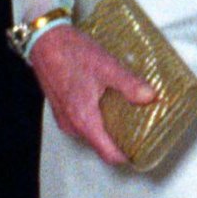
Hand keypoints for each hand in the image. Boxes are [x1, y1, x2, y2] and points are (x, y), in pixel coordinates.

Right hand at [28, 23, 157, 165]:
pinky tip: (110, 100)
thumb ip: (130, 85)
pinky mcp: (62, 109)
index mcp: (84, 120)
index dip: (128, 156)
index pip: (108, 154)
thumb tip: (151, 97)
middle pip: (102, 145)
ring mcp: (65, 118)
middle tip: (144, 125)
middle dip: (123, 139)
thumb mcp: (108, 67)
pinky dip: (98, 118)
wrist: (46, 41)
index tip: (145, 149)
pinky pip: (84, 122)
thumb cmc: (73, 54)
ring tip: (130, 111)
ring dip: (110, 127)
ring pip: (92, 133)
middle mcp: (72, 125)